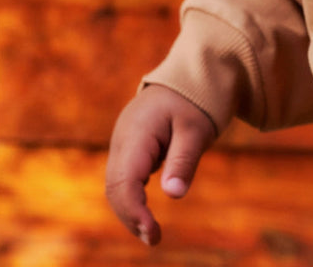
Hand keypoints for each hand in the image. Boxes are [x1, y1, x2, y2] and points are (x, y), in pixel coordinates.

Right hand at [105, 83, 216, 244]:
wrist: (191, 75)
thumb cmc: (196, 100)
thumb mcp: (197, 128)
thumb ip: (184, 159)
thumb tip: (174, 194)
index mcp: (136, 133)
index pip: (125, 181)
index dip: (135, 211)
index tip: (153, 232)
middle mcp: (122, 139)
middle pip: (115, 187)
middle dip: (131, 216)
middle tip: (155, 239)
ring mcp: (123, 142)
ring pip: (117, 184)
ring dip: (130, 210)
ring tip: (152, 232)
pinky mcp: (130, 147)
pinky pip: (124, 176)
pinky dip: (133, 196)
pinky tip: (147, 212)